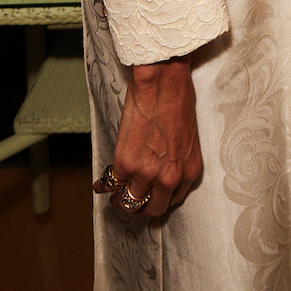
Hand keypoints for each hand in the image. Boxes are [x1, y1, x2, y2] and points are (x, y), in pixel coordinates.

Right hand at [93, 56, 202, 217]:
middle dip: (140, 207)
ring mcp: (146, 173)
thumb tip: (164, 163)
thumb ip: (177, 157)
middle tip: (131, 200)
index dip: (159, 199)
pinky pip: (112, 183)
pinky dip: (104, 184)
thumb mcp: (187, 136)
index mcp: (189, 170)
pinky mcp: (125, 163)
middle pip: (153, 209)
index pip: (173, 200)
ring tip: (113, 194)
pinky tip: (101, 183)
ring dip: (120, 200)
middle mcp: (169, 178)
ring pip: (130, 202)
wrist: (163, 81)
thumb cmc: (179, 98)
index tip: (151, 197)